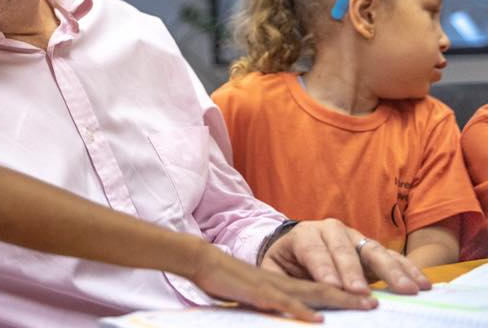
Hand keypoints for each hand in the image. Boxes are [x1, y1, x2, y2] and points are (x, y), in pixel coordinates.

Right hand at [190, 242, 375, 322]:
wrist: (201, 261)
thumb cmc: (227, 279)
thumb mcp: (257, 293)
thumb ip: (276, 302)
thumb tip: (297, 313)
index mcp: (285, 281)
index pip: (322, 285)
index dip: (346, 292)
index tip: (370, 300)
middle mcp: (284, 281)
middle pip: (325, 287)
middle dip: (352, 295)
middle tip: (378, 303)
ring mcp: (273, 285)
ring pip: (312, 291)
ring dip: (339, 300)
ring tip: (363, 306)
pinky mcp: (258, 292)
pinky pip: (283, 302)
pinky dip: (301, 311)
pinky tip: (317, 319)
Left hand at [261, 218, 430, 294]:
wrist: (297, 248)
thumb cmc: (286, 262)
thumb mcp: (274, 269)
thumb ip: (279, 280)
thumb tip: (284, 298)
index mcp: (304, 234)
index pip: (313, 250)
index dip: (323, 268)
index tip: (332, 287)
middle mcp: (331, 231)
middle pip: (345, 250)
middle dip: (354, 272)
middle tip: (362, 294)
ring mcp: (355, 238)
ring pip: (373, 251)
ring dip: (391, 270)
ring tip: (406, 290)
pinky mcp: (372, 248)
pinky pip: (393, 256)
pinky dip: (408, 269)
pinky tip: (422, 283)